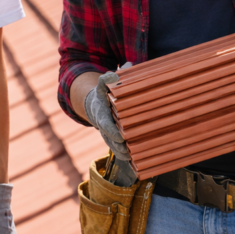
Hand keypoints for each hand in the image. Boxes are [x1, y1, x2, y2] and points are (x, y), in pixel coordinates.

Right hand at [85, 68, 136, 185]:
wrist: (95, 107)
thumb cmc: (106, 95)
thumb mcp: (105, 84)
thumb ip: (114, 78)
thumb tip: (129, 66)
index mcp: (101, 113)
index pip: (105, 123)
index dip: (111, 131)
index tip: (119, 136)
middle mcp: (104, 127)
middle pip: (111, 139)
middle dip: (119, 145)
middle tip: (128, 149)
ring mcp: (108, 136)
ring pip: (116, 149)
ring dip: (125, 154)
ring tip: (135, 159)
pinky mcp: (115, 143)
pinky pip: (122, 154)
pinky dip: (130, 161)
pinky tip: (139, 167)